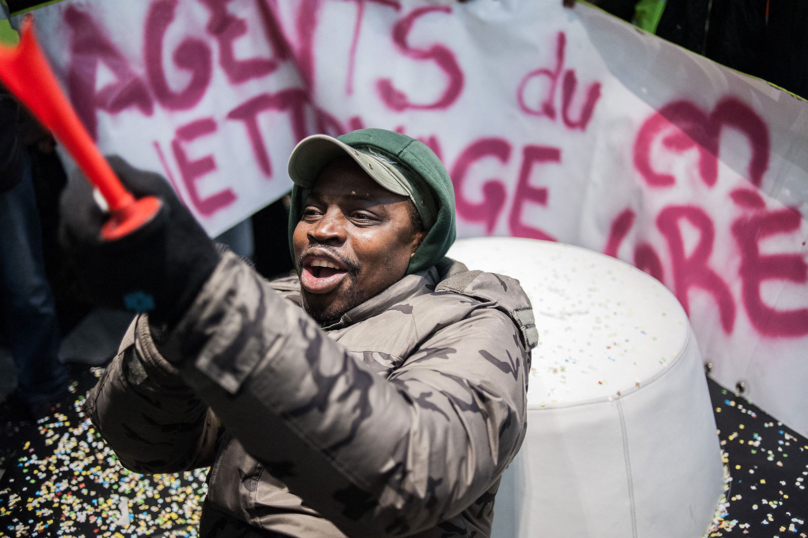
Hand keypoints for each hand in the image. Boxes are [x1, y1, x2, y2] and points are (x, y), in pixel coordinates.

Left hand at [59, 156, 219, 327]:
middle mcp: (83, 262)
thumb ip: (131, 177)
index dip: (86, 182)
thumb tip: (107, 162)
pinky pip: (93, 260)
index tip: (102, 173)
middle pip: (73, 220)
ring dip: (101, 225)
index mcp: (94, 238)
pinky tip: (135, 251)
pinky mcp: (98, 294)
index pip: (74, 200)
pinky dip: (108, 248)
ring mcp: (89, 281)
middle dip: (92, 203)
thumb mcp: (163, 198)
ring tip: (134, 225)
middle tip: (119, 194)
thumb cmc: (184, 244)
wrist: (198, 296)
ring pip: (82, 239)